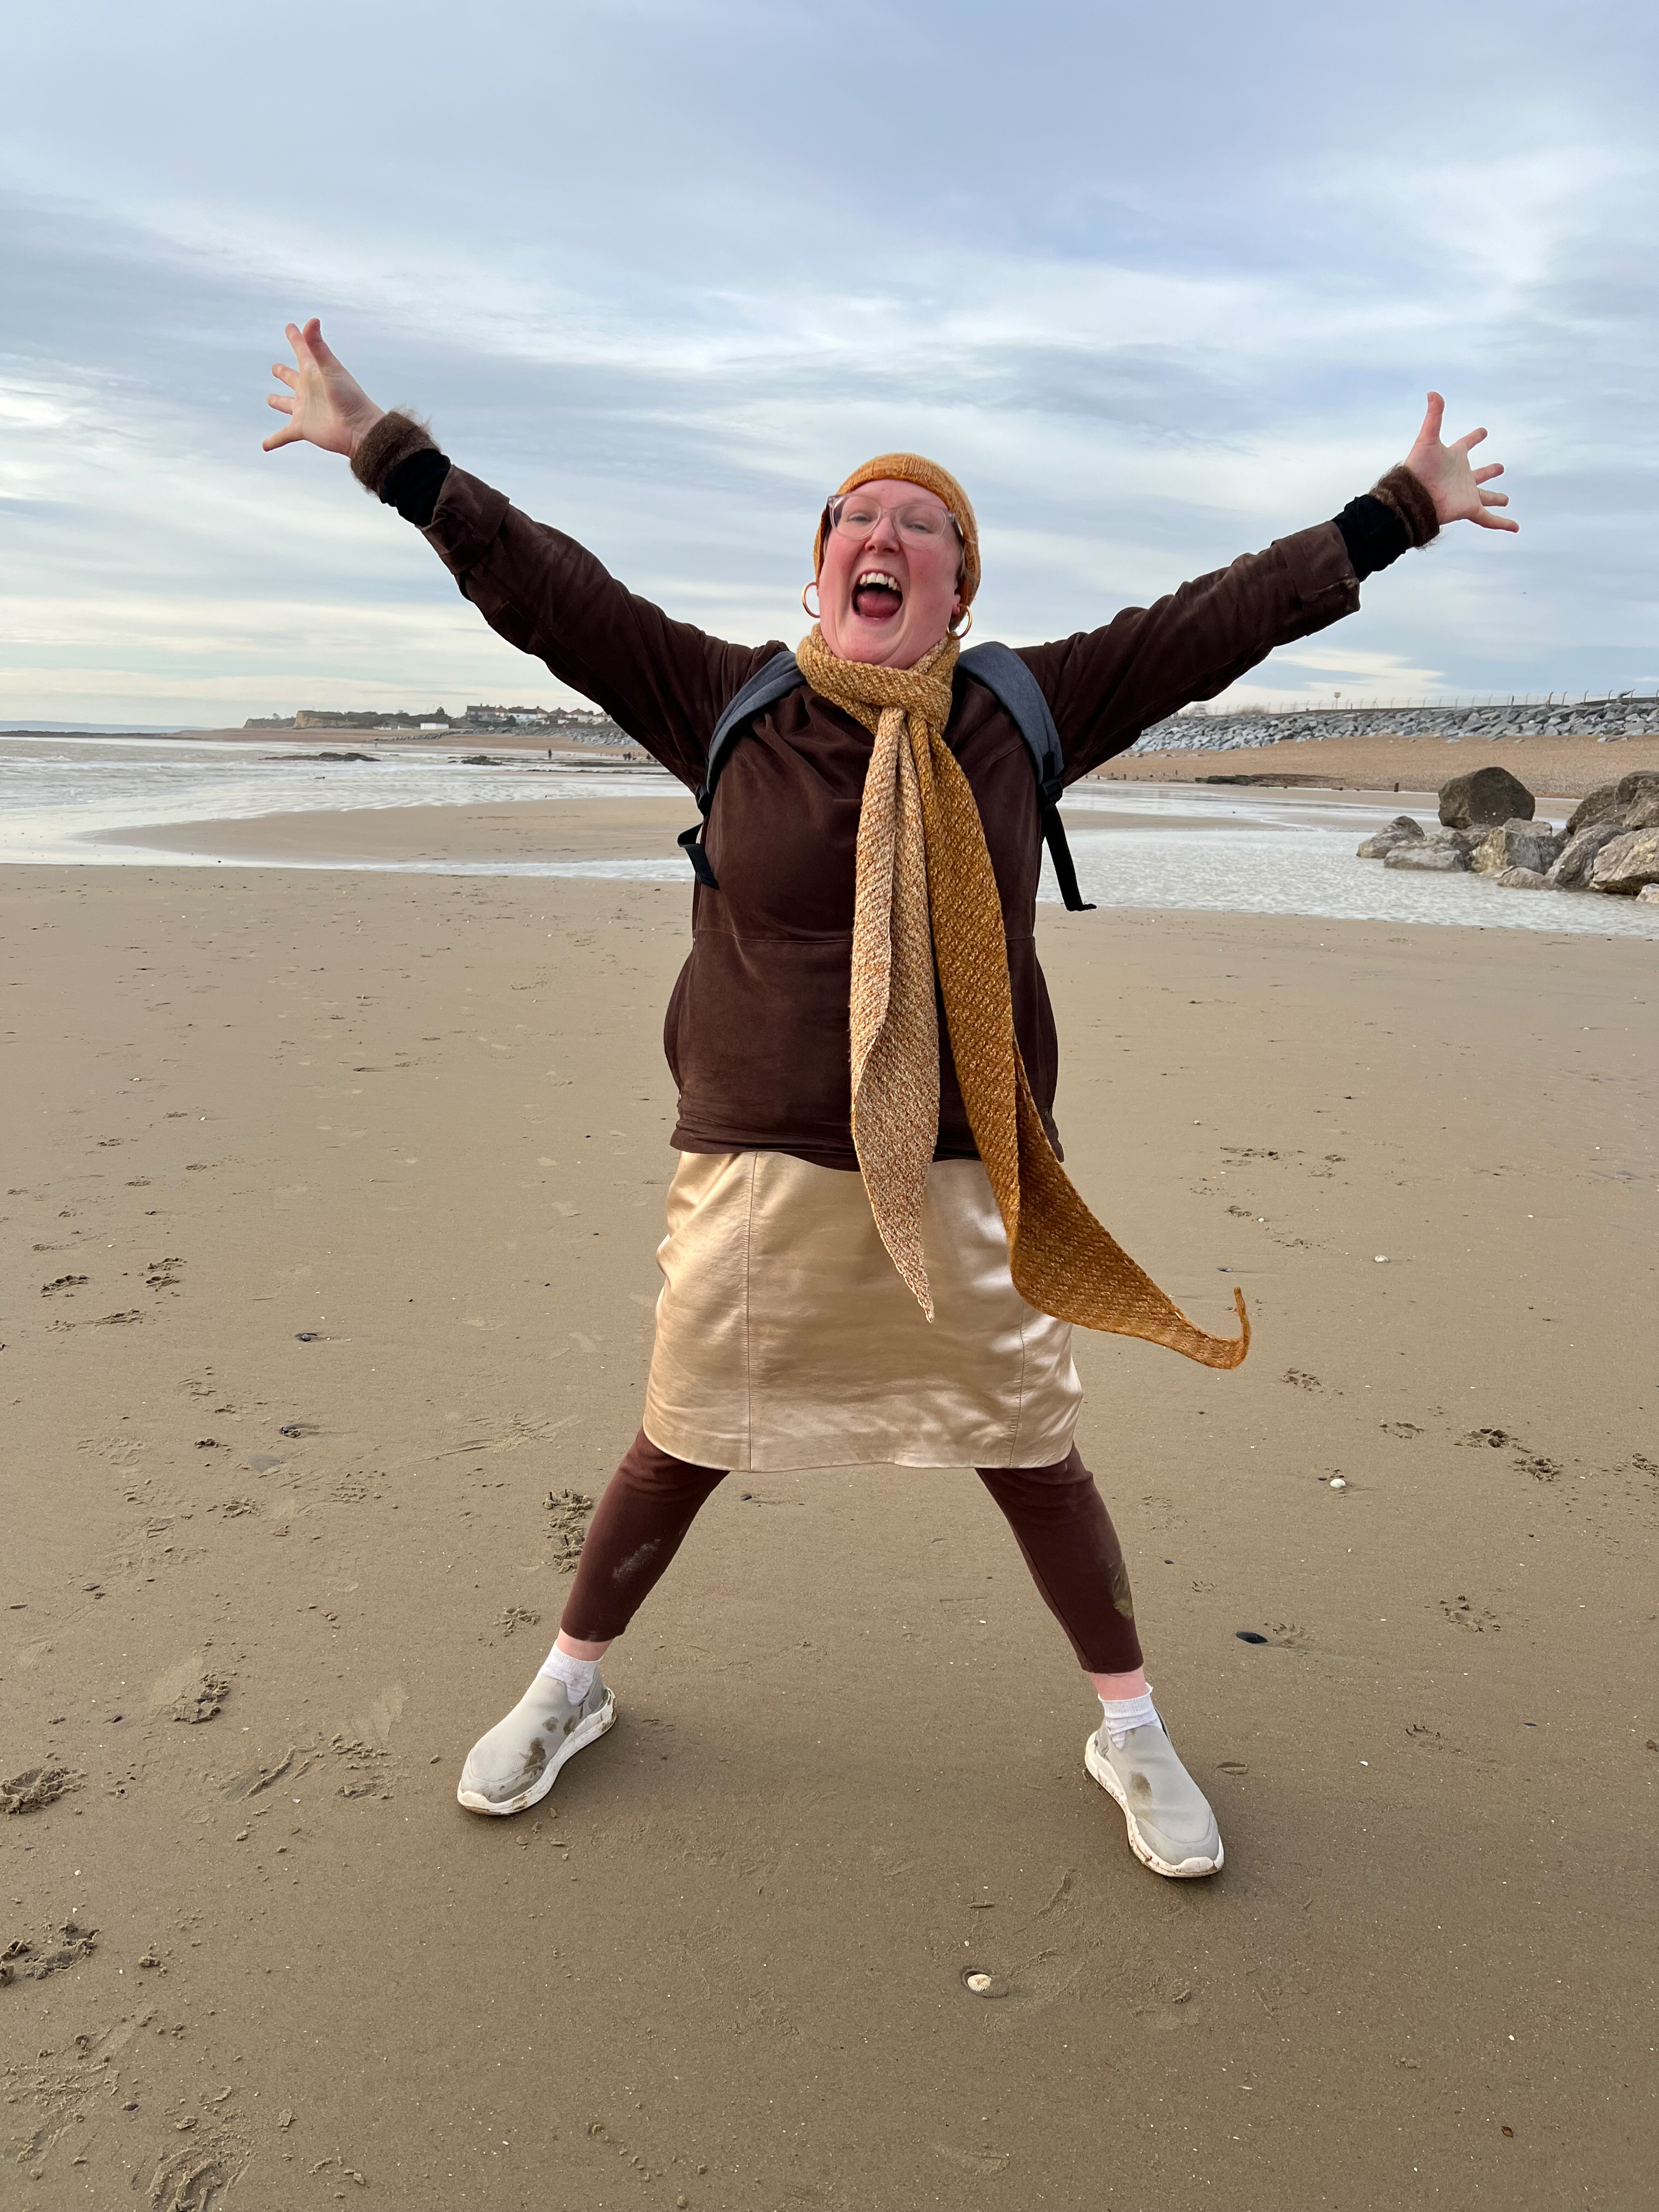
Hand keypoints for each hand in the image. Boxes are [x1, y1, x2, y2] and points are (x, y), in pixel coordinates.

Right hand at [262, 318, 383, 457]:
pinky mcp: (302, 428)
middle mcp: (308, 390)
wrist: (359, 430)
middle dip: (283, 372)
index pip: (302, 350)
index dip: (295, 338)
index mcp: (314, 373)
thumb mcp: (331, 369)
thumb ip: (318, 346)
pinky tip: (264, 446)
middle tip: (276, 368)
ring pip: (286, 404)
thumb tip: (311, 320)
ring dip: (278, 402)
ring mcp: (304, 409)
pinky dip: (273, 440)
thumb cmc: (349, 397)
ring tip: (270, 399)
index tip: (289, 327)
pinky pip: (283, 435)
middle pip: (291, 378)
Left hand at [1402, 391, 1516, 531]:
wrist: (1411, 496)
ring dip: (1496, 498)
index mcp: (1454, 457)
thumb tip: (1433, 392)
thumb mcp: (1427, 438)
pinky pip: (1489, 519)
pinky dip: (1502, 524)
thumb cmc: (1417, 468)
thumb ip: (1434, 416)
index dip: (1474, 437)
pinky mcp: (1469, 508)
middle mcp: (1461, 476)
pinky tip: (1515, 528)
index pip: (1466, 444)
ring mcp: (1466, 493)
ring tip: (1505, 498)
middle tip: (1500, 467)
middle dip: (1489, 472)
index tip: (1483, 431)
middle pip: (1479, 474)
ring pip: (1485, 497)